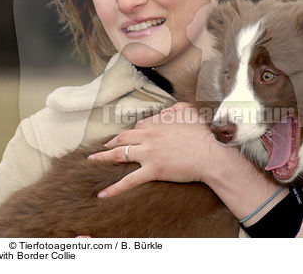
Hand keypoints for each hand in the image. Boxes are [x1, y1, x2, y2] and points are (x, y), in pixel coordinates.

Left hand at [87, 102, 223, 196]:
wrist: (210, 154)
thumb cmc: (203, 134)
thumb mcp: (190, 112)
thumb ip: (176, 108)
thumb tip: (166, 110)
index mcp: (157, 123)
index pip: (139, 125)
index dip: (134, 131)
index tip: (132, 135)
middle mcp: (149, 136)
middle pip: (123, 137)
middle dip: (111, 141)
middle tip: (103, 145)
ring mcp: (149, 154)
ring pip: (119, 154)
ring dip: (103, 157)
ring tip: (92, 159)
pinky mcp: (152, 170)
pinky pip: (129, 181)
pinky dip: (114, 188)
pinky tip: (102, 194)